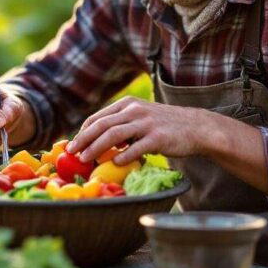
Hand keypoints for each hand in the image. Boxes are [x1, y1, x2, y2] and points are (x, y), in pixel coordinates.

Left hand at [66, 97, 200, 164]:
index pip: (98, 117)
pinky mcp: (158, 137)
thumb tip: (97, 142)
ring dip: (96, 147)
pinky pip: (136, 147)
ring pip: (114, 134)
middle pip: (102, 124)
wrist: (195, 127)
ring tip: (85, 159)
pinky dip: (123, 156)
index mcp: (127, 104)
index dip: (83, 131)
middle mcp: (135, 110)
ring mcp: (146, 123)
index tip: (73, 144)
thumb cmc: (164, 125)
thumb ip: (121, 124)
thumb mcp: (141, 117)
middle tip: (72, 152)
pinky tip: (114, 163)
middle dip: (83, 139)